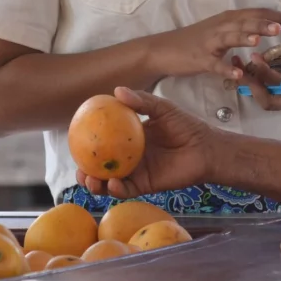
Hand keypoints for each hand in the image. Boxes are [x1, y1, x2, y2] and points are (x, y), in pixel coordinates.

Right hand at [76, 87, 216, 198]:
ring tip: (89, 179)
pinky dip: (117, 189)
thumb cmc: (186, 125)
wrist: (206, 148)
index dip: (88, 144)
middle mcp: (130, 156)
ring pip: (110, 181)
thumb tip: (116, 91)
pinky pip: (127, 189)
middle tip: (78, 168)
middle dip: (86, 170)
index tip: (75, 140)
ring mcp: (137, 172)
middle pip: (102, 166)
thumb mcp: (162, 108)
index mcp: (130, 138)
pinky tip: (112, 183)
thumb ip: (142, 101)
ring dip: (96, 184)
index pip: (104, 142)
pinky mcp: (146, 185)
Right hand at [157, 9, 280, 80]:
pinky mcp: (200, 59)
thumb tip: (264, 29)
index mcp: (229, 19)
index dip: (280, 16)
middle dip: (267, 22)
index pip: (258, 13)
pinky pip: (215, 65)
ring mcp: (210, 42)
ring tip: (263, 38)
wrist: (163, 50)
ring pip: (231, 36)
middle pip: (247, 21)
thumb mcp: (220, 31)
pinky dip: (226, 68)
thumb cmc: (194, 41)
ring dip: (247, 36)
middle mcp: (221, 26)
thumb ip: (241, 29)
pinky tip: (238, 73)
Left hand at [236, 12, 280, 112]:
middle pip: (269, 100)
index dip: (266, 71)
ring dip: (248, 89)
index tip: (254, 55)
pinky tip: (241, 74)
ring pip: (264, 103)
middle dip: (252, 85)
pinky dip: (251, 90)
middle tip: (239, 66)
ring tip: (236, 70)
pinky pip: (263, 100)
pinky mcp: (280, 104)